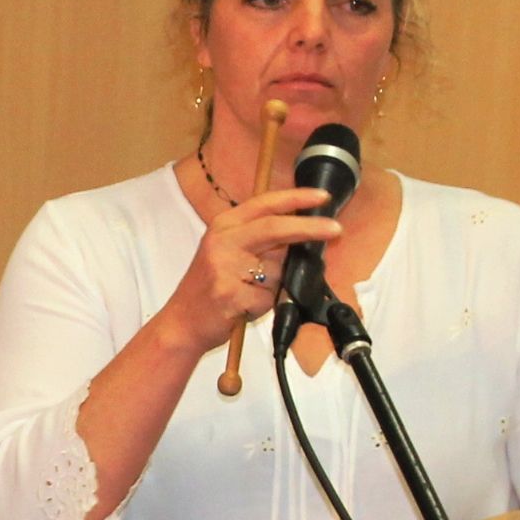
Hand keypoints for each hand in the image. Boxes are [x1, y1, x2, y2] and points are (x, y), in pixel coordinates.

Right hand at [162, 185, 342, 355]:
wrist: (183, 322)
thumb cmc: (210, 288)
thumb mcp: (227, 252)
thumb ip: (259, 240)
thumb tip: (302, 234)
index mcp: (224, 225)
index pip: (265, 204)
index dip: (296, 198)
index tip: (322, 196)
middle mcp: (222, 241)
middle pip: (275, 228)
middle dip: (310, 228)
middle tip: (336, 229)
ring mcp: (224, 267)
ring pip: (276, 271)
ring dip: (274, 287)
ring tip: (249, 293)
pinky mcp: (229, 294)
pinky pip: (267, 298)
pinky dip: (263, 306)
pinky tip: (243, 307)